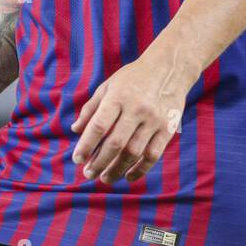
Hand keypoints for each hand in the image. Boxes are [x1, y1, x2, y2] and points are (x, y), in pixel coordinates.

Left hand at [69, 52, 192, 184]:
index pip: (98, 126)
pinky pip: (153, 155)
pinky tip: (128, 176)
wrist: (170, 67)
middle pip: (115, 143)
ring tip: (105, 178)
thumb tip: (75, 130)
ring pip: (133, 152)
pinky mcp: (168, 128)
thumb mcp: (109, 85)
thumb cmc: (134, 77)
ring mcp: (154, 119)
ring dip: (117, 169)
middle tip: (89, 174)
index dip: (86, 146)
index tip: (77, 160)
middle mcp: (136, 109)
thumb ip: (91, 108)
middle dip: (99, 163)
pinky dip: (140, 170)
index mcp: (118, 96)